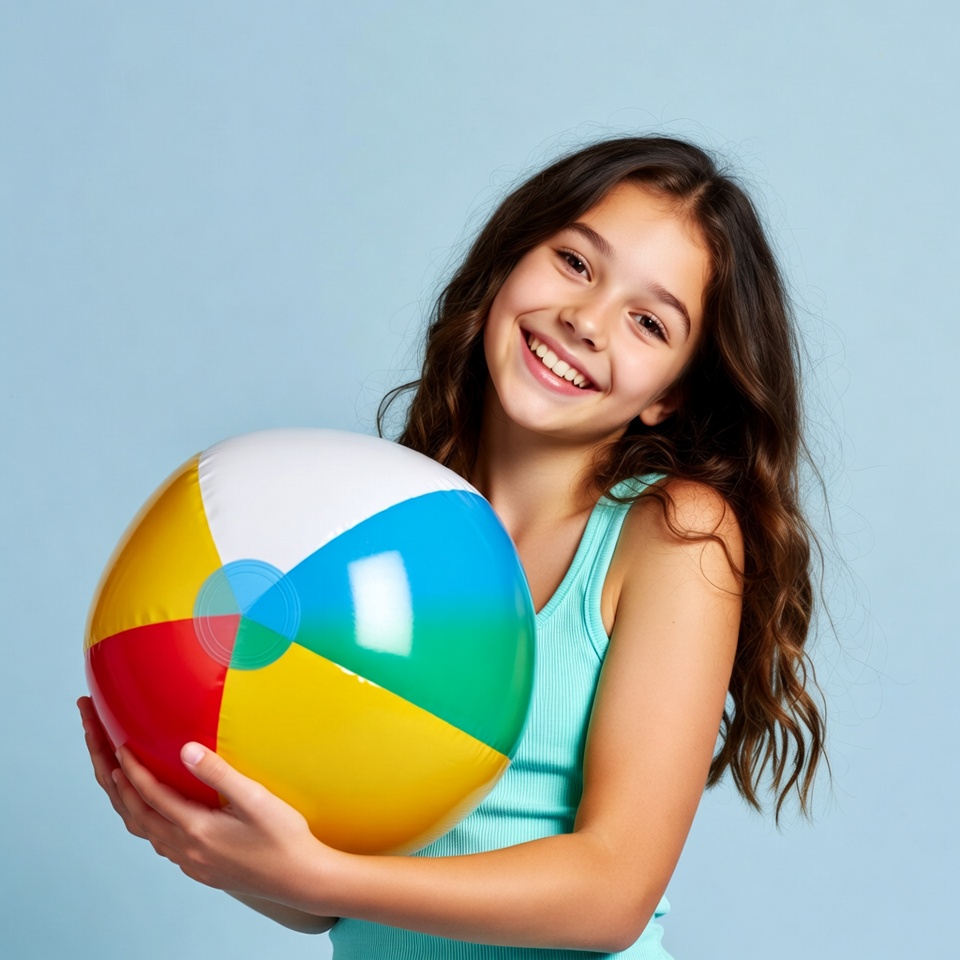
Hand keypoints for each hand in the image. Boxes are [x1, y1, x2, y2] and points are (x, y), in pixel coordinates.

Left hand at [77, 697, 337, 918]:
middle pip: (135, 814)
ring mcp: (191, 862)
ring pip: (144, 831)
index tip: (117, 744)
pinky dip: (145, 821)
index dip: (131, 769)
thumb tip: (185, 750)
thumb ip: (218, 773)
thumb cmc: (284, 838)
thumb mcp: (255, 799)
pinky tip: (153, 812)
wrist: (301, 879)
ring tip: (117, 778)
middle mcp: (185, 849)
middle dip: (115, 781)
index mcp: (196, 830)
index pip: (151, 795)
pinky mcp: (200, 869)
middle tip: (101, 752)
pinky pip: (159, 843)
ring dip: (126, 803)